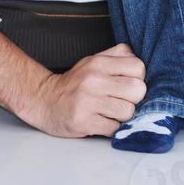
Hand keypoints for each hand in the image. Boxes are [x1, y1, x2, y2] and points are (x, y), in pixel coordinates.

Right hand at [26, 43, 146, 137]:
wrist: (45, 101)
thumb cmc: (74, 83)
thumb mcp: (93, 61)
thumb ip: (116, 56)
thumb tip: (138, 57)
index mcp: (99, 62)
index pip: (138, 67)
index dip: (138, 78)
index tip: (129, 84)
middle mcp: (94, 79)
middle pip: (138, 90)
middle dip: (134, 99)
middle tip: (122, 100)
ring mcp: (89, 101)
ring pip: (128, 111)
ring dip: (122, 116)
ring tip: (110, 111)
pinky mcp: (84, 121)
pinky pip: (114, 128)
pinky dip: (112, 128)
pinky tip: (102, 121)